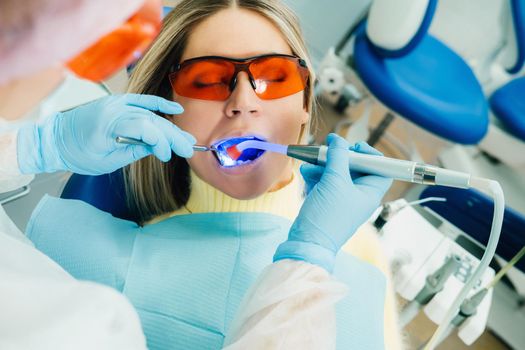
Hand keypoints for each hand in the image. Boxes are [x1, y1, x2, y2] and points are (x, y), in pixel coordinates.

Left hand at [17, 94, 195, 174]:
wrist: (54, 139)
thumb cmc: (76, 153)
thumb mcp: (106, 162)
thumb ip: (134, 152)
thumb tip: (157, 149)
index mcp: (110, 123)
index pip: (146, 129)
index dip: (161, 143)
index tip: (166, 157)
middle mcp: (115, 108)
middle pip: (152, 120)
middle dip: (172, 136)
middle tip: (188, 149)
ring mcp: (116, 103)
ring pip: (150, 114)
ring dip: (170, 126)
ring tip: (186, 139)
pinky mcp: (117, 102)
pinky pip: (142, 101)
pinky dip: (158, 104)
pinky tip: (175, 109)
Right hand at [274, 133, 392, 271]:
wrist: (308, 241)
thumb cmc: (328, 215)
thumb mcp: (334, 180)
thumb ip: (337, 156)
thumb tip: (338, 140)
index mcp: (370, 192)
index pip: (381, 168)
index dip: (370, 155)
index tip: (354, 147)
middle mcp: (359, 196)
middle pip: (356, 168)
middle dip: (339, 157)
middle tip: (328, 149)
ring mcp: (342, 200)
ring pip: (337, 174)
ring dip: (323, 166)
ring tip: (309, 164)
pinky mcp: (327, 203)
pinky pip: (325, 183)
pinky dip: (316, 176)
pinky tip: (305, 173)